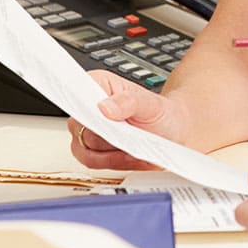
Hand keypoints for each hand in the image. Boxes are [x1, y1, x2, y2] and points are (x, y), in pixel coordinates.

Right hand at [67, 70, 186, 169]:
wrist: (172, 131)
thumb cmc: (161, 113)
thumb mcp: (152, 105)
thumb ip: (130, 102)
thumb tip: (104, 107)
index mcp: (99, 84)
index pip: (75, 91)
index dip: (81, 105)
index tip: (95, 117)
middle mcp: (88, 107)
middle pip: (81, 126)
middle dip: (107, 134)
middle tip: (129, 135)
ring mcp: (86, 130)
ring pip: (85, 148)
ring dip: (112, 152)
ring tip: (135, 146)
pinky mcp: (90, 151)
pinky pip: (93, 162)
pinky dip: (115, 162)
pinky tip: (131, 155)